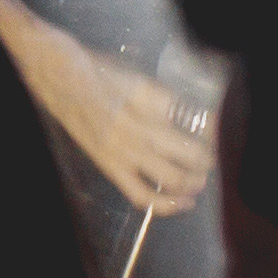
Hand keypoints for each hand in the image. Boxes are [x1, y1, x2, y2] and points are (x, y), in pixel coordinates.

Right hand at [14, 24, 215, 216]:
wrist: (61, 79)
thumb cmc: (100, 72)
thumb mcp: (140, 77)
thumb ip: (166, 99)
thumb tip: (194, 117)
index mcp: (153, 103)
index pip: (197, 123)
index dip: (213, 129)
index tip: (216, 130)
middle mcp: (143, 129)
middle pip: (193, 155)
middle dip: (208, 160)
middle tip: (211, 159)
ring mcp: (126, 151)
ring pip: (173, 178)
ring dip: (194, 182)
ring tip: (199, 180)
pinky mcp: (111, 166)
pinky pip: (143, 196)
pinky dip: (166, 205)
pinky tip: (182, 203)